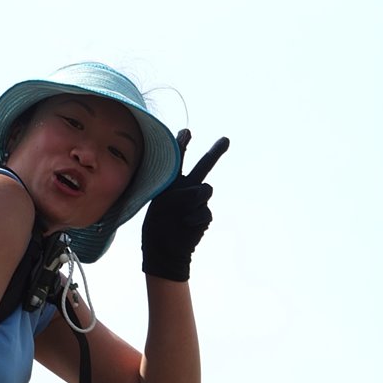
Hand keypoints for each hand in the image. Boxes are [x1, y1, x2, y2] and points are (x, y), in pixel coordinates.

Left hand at [141, 129, 228, 281]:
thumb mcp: (160, 203)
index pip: (178, 160)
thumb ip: (179, 191)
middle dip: (216, 152)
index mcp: (172, 182)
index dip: (182, 145)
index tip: (186, 132)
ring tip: (180, 212)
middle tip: (226, 140)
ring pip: (205, 189)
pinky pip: (204, 210)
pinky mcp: (205, 215)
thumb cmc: (156, 226)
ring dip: (192, 198)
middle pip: (204, 166)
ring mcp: (198, 201)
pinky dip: (193, 218)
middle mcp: (187, 188)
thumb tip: (203, 191)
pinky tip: (185, 225)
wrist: (164, 249)